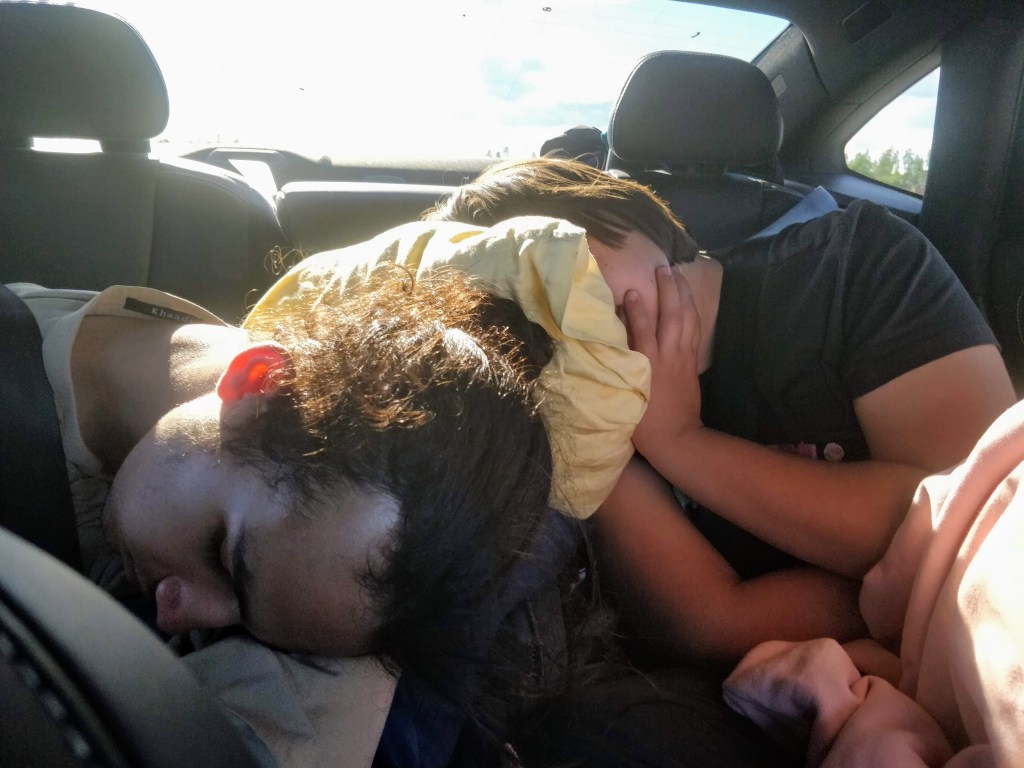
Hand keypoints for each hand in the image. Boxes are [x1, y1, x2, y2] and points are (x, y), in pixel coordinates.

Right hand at [624, 265, 702, 458]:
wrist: (676, 439)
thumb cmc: (643, 424)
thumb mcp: (625, 395)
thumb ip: (619, 368)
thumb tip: (611, 345)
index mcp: (648, 365)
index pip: (642, 330)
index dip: (637, 309)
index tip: (630, 291)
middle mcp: (668, 356)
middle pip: (671, 316)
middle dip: (668, 290)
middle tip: (663, 268)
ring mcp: (683, 358)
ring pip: (687, 319)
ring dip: (683, 295)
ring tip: (678, 275)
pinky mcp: (691, 363)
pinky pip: (695, 331)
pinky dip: (692, 313)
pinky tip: (689, 301)